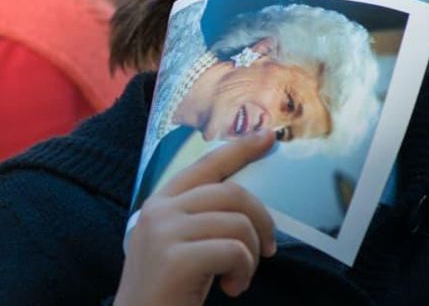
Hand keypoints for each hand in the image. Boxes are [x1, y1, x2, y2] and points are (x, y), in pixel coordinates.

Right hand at [113, 130, 276, 305]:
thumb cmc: (167, 292)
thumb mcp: (179, 245)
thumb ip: (201, 219)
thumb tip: (246, 205)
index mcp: (160, 203)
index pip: (206, 165)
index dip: (240, 149)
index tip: (268, 137)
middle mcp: (159, 210)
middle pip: (232, 193)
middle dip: (262, 220)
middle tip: (268, 250)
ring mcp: (165, 232)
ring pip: (238, 224)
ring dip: (251, 256)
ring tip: (239, 278)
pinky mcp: (176, 259)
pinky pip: (234, 251)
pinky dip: (244, 272)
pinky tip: (232, 289)